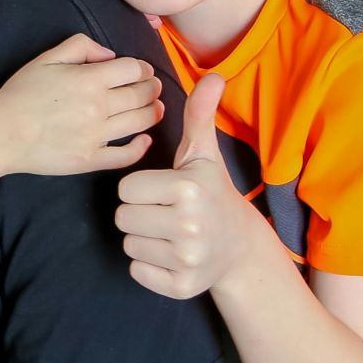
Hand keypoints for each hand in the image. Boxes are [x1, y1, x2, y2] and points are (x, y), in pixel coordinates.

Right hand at [0, 33, 163, 175]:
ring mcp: (97, 135)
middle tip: (155, 87)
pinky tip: (145, 139)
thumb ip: (81, 46)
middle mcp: (99, 106)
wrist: (2, 133)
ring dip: (154, 112)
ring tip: (156, 108)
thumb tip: (109, 55)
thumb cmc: (20, 94)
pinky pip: (126, 155)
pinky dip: (141, 146)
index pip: (133, 68)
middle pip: (142, 94)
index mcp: (90, 79)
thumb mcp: (47, 58)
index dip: (143, 67)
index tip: (144, 70)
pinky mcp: (91, 159)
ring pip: (140, 122)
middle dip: (153, 88)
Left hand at [115, 74, 271, 298]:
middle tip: (164, 212)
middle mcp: (190, 225)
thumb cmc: (212, 192)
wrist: (239, 247)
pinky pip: (137, 271)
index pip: (125, 190)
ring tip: (168, 231)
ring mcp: (187, 259)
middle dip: (138, 213)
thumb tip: (213, 76)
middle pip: (123, 217)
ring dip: (143, 237)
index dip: (139, 189)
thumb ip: (199, 115)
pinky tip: (170, 253)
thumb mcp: (203, 154)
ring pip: (129, 243)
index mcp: (189, 189)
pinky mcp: (182, 286)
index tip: (162, 190)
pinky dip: (148, 265)